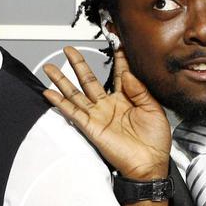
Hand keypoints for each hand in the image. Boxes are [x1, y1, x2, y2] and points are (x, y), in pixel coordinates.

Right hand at [43, 47, 170, 179]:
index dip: (118, 57)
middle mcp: (109, 105)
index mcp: (127, 98)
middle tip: (69, 49)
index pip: (119, 73)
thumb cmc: (155, 140)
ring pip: (76, 93)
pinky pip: (73, 113)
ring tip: (50, 67)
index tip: (115, 41)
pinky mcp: (91, 128)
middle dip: (79, 63)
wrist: (150, 164)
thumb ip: (140, 89)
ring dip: (62, 81)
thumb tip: (128, 72)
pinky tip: (49, 93)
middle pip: (89, 79)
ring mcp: (98, 116)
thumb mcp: (154, 109)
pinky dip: (60, 103)